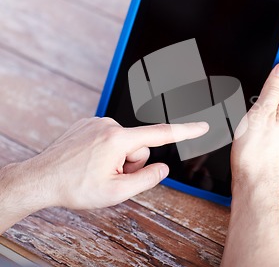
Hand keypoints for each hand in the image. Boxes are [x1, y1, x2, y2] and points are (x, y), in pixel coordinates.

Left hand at [16, 117, 208, 209]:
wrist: (39, 180)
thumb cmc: (74, 188)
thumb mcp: (116, 193)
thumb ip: (147, 179)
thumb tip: (163, 168)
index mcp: (118, 139)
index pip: (161, 134)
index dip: (186, 131)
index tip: (203, 126)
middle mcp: (108, 125)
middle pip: (139, 146)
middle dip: (131, 163)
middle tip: (110, 176)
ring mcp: (96, 122)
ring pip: (124, 142)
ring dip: (117, 158)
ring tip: (96, 170)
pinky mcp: (87, 124)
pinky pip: (109, 137)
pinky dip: (105, 151)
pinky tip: (88, 161)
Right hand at [230, 63, 278, 195]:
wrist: (254, 185)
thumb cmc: (254, 153)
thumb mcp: (260, 114)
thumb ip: (272, 89)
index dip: (264, 86)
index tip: (254, 96)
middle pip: (275, 100)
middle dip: (259, 104)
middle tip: (248, 119)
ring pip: (271, 116)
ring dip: (257, 119)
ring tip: (249, 133)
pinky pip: (270, 129)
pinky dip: (259, 130)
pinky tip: (251, 141)